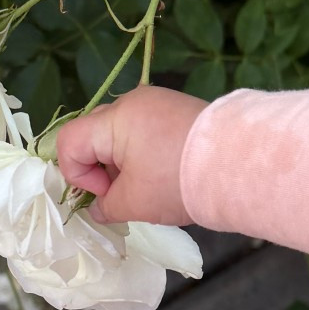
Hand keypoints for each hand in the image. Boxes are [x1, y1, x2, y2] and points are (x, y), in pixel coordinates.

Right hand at [56, 88, 206, 224]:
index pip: (69, 142)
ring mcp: (158, 102)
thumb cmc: (176, 182)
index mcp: (114, 119)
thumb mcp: (133, 202)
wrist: (239, 166)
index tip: (105, 195)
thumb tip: (99, 207)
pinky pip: (145, 130)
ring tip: (147, 186)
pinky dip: (143, 153)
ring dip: (122, 162)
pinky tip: (163, 173)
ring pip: (120, 133)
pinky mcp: (179, 109)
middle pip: (94, 133)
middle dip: (99, 169)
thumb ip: (105, 206)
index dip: (77, 175)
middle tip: (123, 193)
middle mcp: (133, 102)